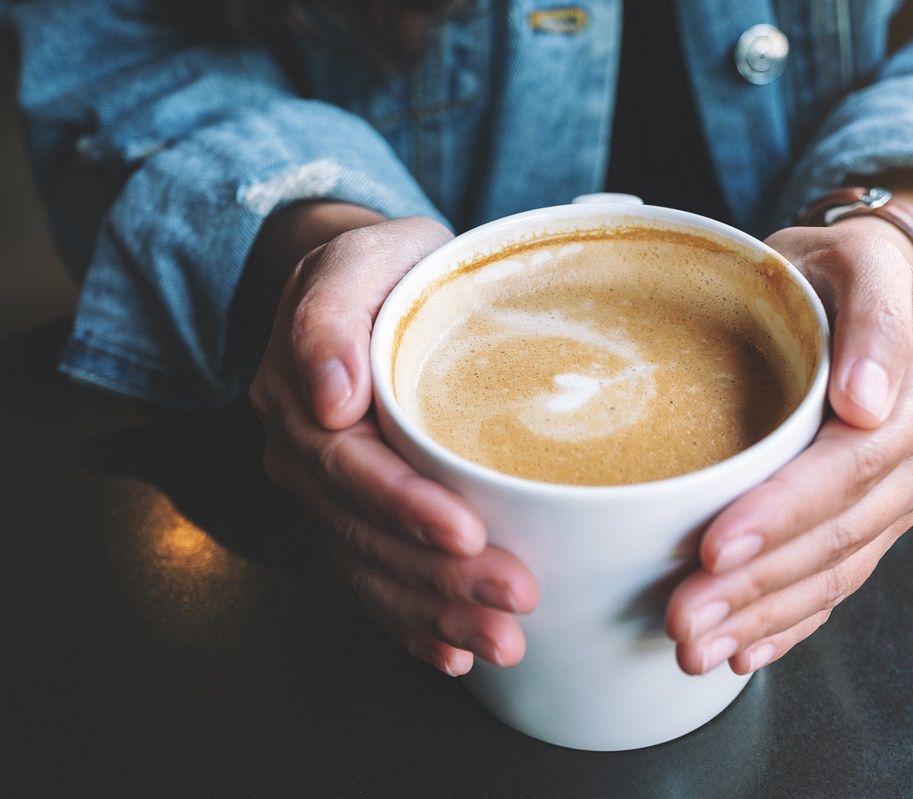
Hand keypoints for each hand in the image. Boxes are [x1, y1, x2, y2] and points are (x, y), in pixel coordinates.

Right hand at [249, 211, 538, 675]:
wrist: (362, 284)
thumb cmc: (377, 266)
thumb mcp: (359, 258)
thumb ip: (331, 314)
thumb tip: (331, 395)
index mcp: (300, 397)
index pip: (350, 468)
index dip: (405, 507)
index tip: (465, 534)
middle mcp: (305, 456)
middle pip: (367, 533)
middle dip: (440, 578)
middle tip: (514, 602)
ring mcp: (327, 493)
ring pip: (374, 568)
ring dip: (436, 613)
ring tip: (501, 642)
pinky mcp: (355, 513)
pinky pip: (374, 578)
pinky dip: (411, 623)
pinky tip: (453, 653)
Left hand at [664, 222, 912, 674]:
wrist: (864, 290)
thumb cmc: (838, 271)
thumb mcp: (859, 261)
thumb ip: (874, 318)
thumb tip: (867, 399)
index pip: (846, 468)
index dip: (781, 513)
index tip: (714, 545)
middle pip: (835, 535)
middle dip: (755, 584)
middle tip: (682, 619)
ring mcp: (900, 497)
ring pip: (833, 572)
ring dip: (762, 617)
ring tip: (694, 649)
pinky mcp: (876, 522)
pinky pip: (837, 583)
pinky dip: (791, 623)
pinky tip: (746, 651)